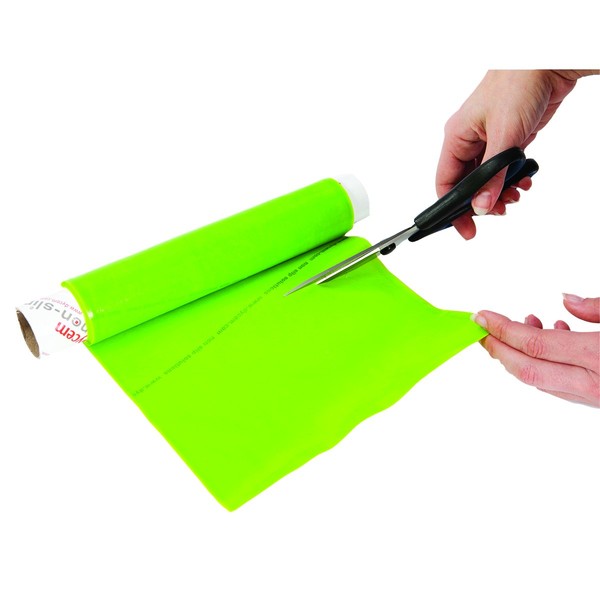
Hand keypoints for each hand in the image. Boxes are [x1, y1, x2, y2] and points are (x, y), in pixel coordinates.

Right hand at [436, 70, 591, 239]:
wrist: (547, 60)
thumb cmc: (518, 84)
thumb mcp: (504, 137)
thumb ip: (492, 177)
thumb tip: (482, 207)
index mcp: (456, 138)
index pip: (445, 183)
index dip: (452, 210)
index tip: (465, 228)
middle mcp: (469, 141)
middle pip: (467, 185)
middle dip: (482, 202)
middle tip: (499, 212)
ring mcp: (488, 140)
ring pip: (486, 179)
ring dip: (500, 192)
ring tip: (515, 196)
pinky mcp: (507, 139)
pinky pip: (503, 168)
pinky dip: (512, 179)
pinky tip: (524, 181)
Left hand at [472, 294, 599, 407]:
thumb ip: (596, 307)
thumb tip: (566, 300)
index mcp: (598, 356)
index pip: (535, 344)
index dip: (504, 330)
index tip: (483, 317)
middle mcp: (592, 384)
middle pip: (528, 369)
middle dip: (499, 349)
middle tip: (482, 331)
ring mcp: (594, 398)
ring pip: (542, 382)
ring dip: (521, 356)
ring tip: (523, 326)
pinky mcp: (598, 402)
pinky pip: (559, 386)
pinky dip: (545, 365)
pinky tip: (551, 342)